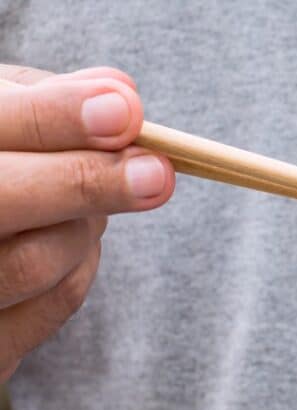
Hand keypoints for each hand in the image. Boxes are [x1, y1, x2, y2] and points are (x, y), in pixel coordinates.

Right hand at [0, 65, 174, 380]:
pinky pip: (56, 303)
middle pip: (1, 200)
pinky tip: (72, 237)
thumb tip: (121, 95)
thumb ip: (51, 101)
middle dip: (88, 183)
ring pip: (38, 259)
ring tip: (96, 193)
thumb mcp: (1, 116)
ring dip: (90, 223)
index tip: (126, 111)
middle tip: (158, 173)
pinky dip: (83, 263)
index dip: (55, 117)